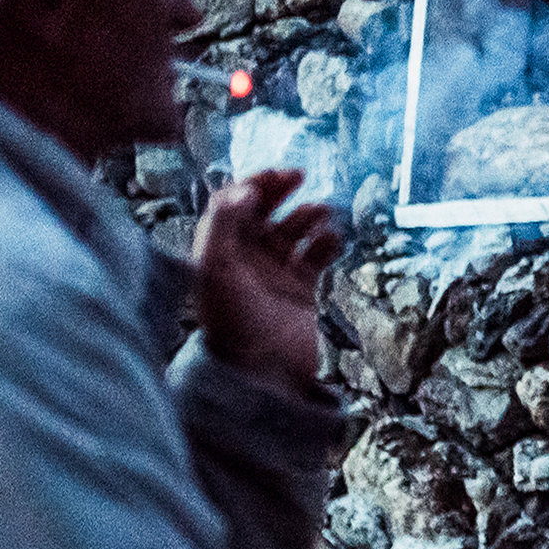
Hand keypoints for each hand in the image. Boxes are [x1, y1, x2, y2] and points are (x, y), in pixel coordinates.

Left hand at [193, 169, 342, 394]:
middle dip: (281, 189)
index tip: (273, 176)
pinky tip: (332, 240)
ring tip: (321, 213)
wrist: (263, 373)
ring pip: (294, 228)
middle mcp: (246, 258)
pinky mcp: (302, 289)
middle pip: (264, 209)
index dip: (252, 183)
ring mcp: (276, 272)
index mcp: (220, 249)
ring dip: (307, 214)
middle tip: (299, 175)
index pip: (233, 203)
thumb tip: (246, 189)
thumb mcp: (215, 269)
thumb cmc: (232, 323)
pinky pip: (317, 254)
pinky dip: (327, 242)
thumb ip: (224, 223)